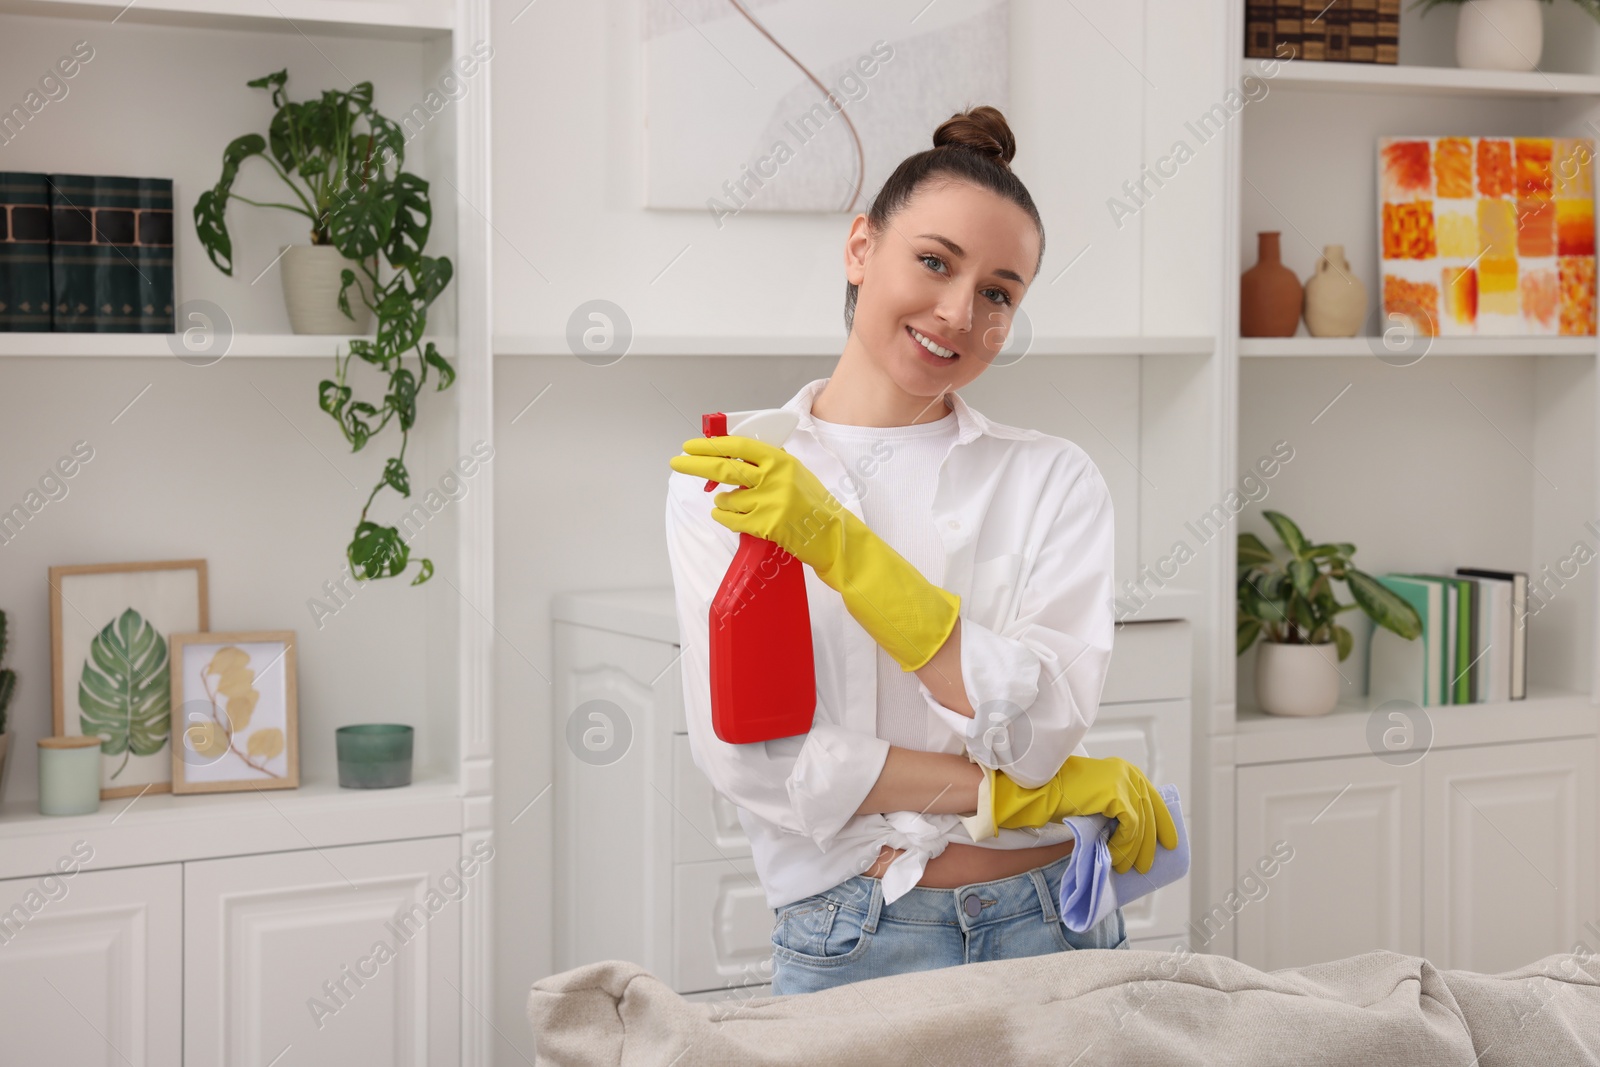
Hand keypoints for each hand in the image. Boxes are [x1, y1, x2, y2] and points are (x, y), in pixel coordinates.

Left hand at [668, 435, 844, 572]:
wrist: (831, 534)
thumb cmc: (811, 503)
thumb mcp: (794, 472)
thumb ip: (765, 463)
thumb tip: (728, 454)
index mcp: (780, 460)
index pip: (739, 445)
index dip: (712, 444)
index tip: (692, 445)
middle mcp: (774, 478)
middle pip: (724, 467)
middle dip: (695, 464)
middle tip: (676, 462)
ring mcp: (769, 502)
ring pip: (725, 499)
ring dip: (722, 502)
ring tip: (737, 505)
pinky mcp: (765, 525)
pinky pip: (730, 519)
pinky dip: (725, 517)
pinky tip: (732, 516)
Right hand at [991, 755, 1177, 874]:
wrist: (1041, 791)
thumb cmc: (1061, 798)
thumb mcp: (1097, 801)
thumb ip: (1117, 808)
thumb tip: (1135, 837)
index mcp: (1125, 771)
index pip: (1153, 798)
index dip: (1164, 823)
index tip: (1171, 844)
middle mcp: (1128, 773)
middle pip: (1150, 813)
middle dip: (1149, 844)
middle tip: (1145, 867)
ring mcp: (1124, 782)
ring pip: (1141, 824)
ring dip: (1133, 850)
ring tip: (1123, 867)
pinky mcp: (1117, 795)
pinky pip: (1131, 826)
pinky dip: (1125, 844)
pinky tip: (1116, 855)